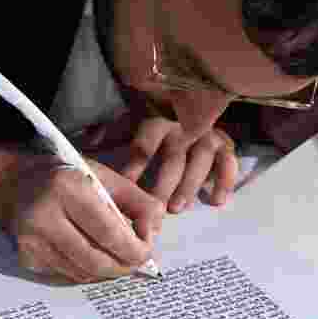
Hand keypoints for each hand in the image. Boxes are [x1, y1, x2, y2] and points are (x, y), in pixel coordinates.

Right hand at [7, 154, 164, 282]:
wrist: (15, 185)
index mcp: (66, 187)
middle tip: (136, 262)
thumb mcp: (104, 177)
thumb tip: (153, 232)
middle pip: (96, 260)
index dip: (134, 249)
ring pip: (83, 273)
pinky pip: (67, 274)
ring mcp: (31, 240)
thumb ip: (137, 201)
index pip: (108, 232)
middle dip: (123, 266)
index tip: (147, 251)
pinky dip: (86, 270)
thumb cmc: (67, 178)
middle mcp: (44, 215)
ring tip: (116, 257)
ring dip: (107, 270)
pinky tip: (89, 254)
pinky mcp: (26, 257)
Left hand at [79, 113, 238, 213]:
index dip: (136, 165)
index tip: (127, 186)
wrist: (193, 109)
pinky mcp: (224, 146)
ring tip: (178, 209)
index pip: (145, 143)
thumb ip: (110, 134)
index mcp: (156, 124)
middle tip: (157, 207)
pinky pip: (228, 163)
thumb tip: (89, 141)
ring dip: (190, 184)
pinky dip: (224, 181)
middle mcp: (182, 128)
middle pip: (174, 156)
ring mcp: (205, 136)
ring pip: (200, 160)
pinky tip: (216, 202)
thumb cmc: (152, 130)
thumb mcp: (129, 126)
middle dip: (165, 183)